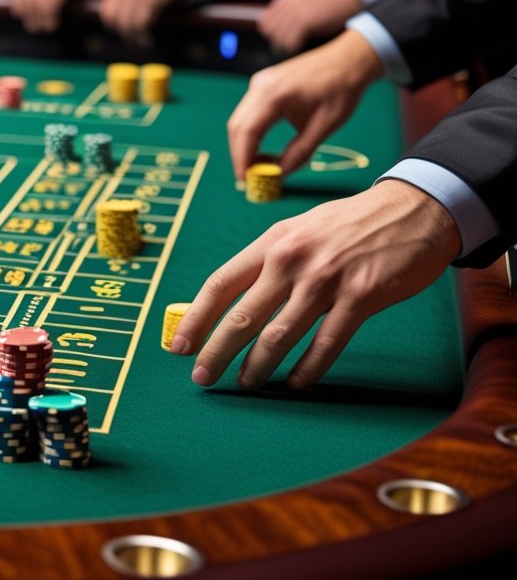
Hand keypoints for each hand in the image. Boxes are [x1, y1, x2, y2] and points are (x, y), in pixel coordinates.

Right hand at [7, 0, 92, 33]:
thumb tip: (67, 11)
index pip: (52, 3)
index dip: (50, 18)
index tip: (52, 26)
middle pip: (37, 3)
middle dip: (38, 19)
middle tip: (40, 28)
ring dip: (26, 15)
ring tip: (30, 24)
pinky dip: (16, 3)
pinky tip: (20, 12)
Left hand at [99, 0, 185, 43]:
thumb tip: (117, 22)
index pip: (106, 11)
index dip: (113, 25)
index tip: (122, 32)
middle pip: (115, 20)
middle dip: (124, 33)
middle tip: (133, 41)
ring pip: (128, 23)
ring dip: (135, 37)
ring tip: (143, 41)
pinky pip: (142, 22)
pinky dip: (144, 33)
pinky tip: (148, 37)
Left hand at [170, 179, 459, 389]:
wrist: (414, 209)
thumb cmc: (349, 226)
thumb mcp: (300, 230)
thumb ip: (269, 262)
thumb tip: (232, 302)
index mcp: (271, 242)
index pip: (220, 284)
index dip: (196, 318)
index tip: (178, 346)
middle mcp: (291, 259)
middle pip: (243, 315)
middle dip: (217, 352)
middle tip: (202, 377)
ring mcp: (326, 279)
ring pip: (280, 335)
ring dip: (258, 366)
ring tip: (246, 383)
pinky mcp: (361, 296)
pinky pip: (327, 343)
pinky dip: (308, 368)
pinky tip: (296, 383)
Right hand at [226, 30, 383, 180]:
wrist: (349, 60)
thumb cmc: (341, 90)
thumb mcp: (325, 126)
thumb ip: (300, 152)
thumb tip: (279, 174)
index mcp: (273, 94)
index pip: (247, 131)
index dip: (242, 158)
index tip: (245, 180)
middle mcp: (259, 86)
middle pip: (237, 127)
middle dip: (240, 155)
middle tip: (250, 178)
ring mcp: (259, 83)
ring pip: (240, 120)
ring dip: (244, 145)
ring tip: (258, 167)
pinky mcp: (262, 85)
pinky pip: (248, 113)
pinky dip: (251, 133)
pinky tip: (262, 148)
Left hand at [258, 0, 363, 54]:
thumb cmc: (341, 0)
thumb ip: (302, 4)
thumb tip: (290, 19)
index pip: (272, 11)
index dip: (269, 24)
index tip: (270, 34)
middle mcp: (296, 0)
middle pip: (273, 22)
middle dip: (274, 35)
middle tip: (278, 45)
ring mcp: (301, 9)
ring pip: (281, 30)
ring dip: (282, 42)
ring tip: (287, 48)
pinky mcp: (309, 19)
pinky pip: (292, 36)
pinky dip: (292, 44)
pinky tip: (296, 48)